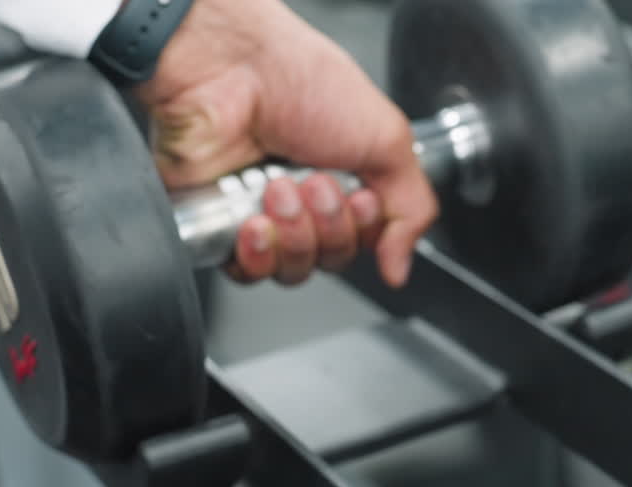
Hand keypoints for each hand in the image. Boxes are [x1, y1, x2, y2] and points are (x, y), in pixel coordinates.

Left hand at [137, 0, 438, 287]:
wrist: (235, 69)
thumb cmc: (303, 82)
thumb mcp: (388, 140)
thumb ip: (411, 210)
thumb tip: (399, 268)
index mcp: (343, 179)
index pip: (364, 242)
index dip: (365, 229)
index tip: (361, 197)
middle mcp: (302, 200)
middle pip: (330, 261)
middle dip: (330, 227)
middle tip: (316, 182)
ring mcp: (259, 213)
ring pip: (292, 271)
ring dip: (294, 235)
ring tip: (280, 188)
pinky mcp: (220, 223)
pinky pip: (246, 272)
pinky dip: (257, 255)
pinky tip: (255, 222)